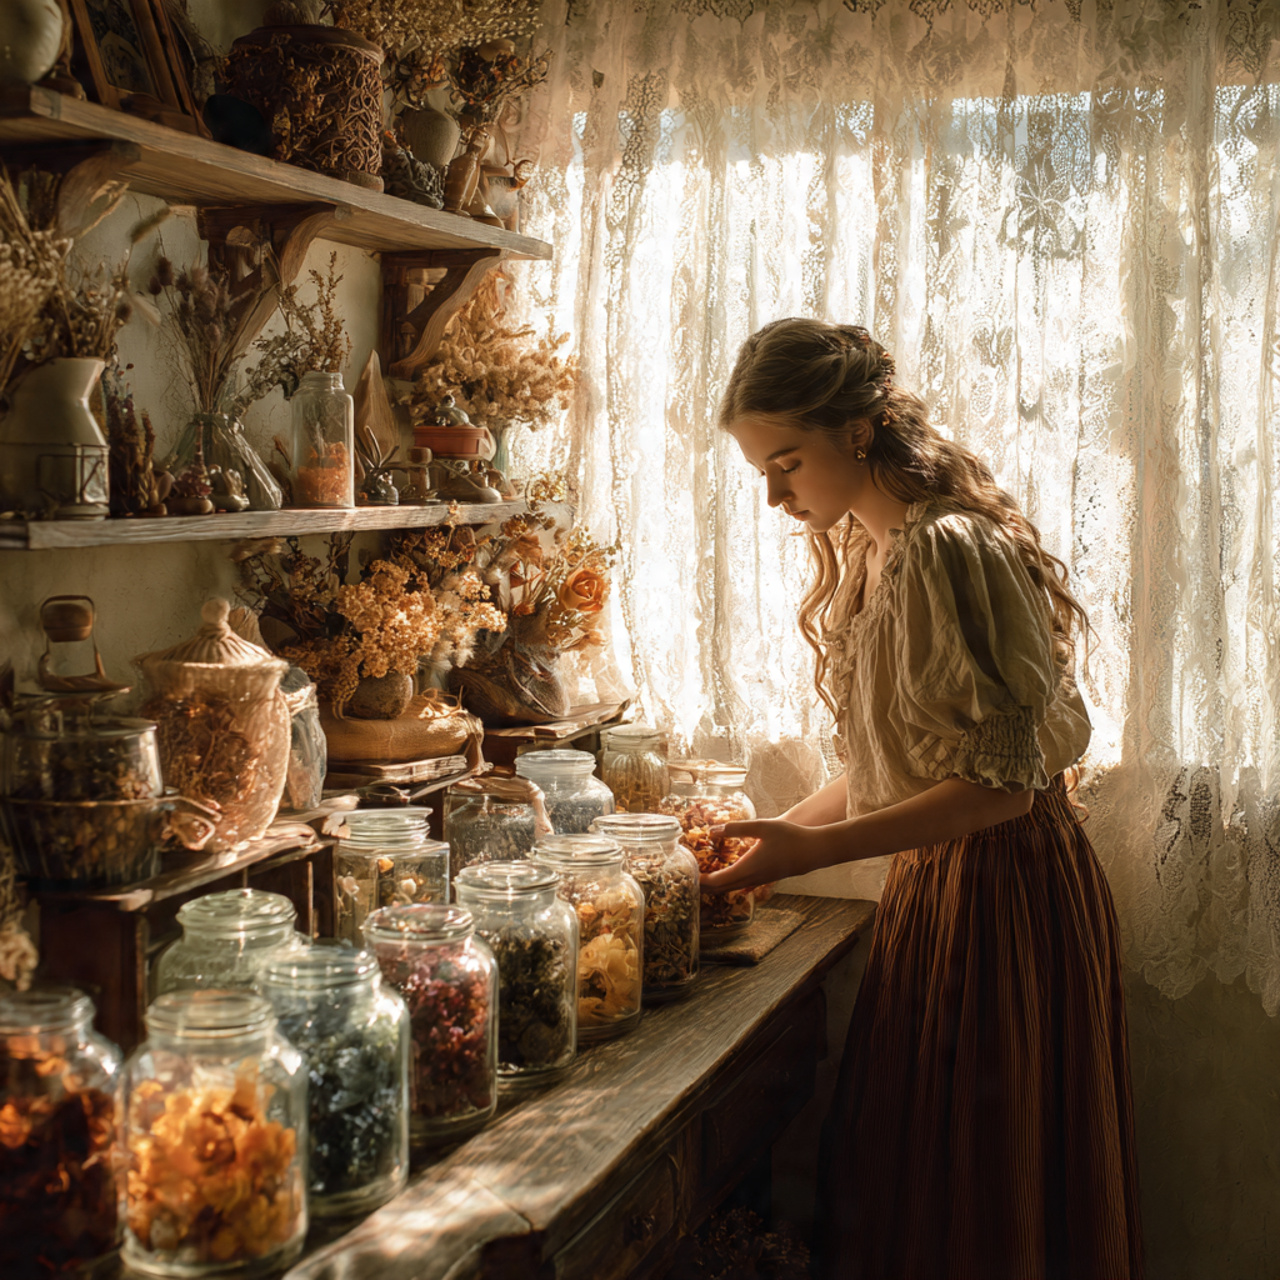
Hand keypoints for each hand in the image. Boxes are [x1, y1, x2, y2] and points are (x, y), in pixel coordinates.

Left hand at [699, 818, 828, 891]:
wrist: (814, 851)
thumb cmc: (789, 837)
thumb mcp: (762, 827)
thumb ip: (736, 828)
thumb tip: (711, 830)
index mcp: (746, 869)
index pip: (716, 882)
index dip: (699, 881)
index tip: (686, 876)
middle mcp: (750, 879)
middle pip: (721, 889)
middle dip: (703, 886)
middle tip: (687, 879)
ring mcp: (759, 880)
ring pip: (731, 888)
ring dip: (715, 885)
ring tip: (702, 877)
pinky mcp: (765, 878)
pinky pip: (741, 884)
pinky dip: (728, 882)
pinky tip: (727, 874)